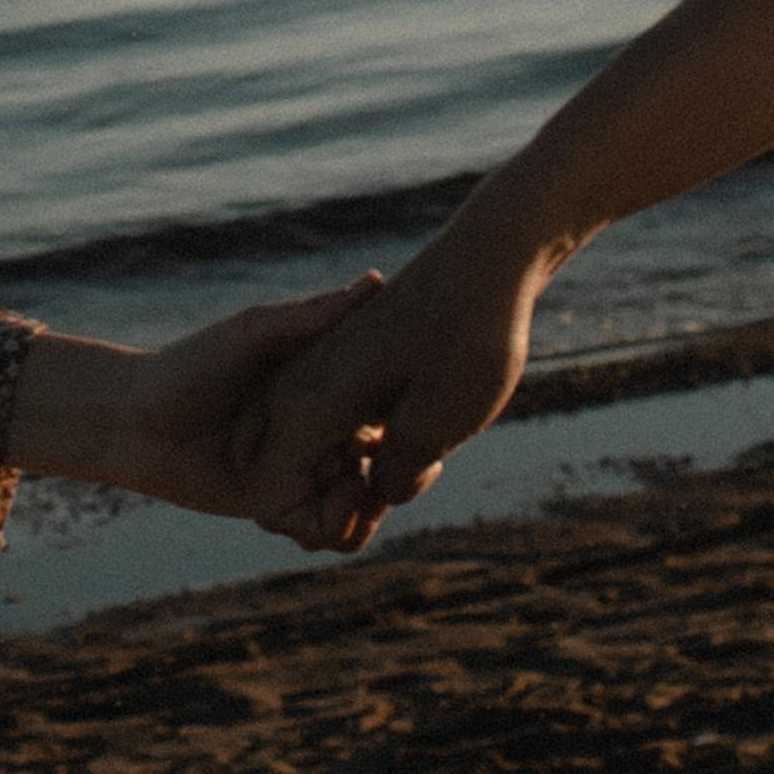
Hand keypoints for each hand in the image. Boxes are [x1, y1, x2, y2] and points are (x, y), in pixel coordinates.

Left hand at [116, 275, 384, 517]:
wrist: (135, 421)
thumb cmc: (192, 365)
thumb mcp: (255, 334)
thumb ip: (314, 317)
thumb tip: (377, 282)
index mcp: (327, 386)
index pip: (388, 407)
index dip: (404, 419)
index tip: (394, 418)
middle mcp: (322, 432)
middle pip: (385, 461)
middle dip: (390, 467)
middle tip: (367, 456)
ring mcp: (304, 474)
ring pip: (364, 503)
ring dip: (368, 502)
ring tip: (352, 483)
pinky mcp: (281, 510)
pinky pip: (326, 531)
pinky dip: (339, 525)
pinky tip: (330, 500)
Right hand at [239, 212, 545, 553]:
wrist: (492, 256)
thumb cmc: (472, 336)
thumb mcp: (441, 421)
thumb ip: (396, 474)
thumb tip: (377, 491)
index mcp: (306, 405)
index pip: (281, 501)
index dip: (334, 518)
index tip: (384, 495)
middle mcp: (297, 388)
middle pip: (295, 483)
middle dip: (347, 502)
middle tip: (418, 471)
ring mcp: (315, 373)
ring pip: (318, 455)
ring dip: (365, 470)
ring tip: (426, 451)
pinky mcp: (340, 363)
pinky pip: (339, 427)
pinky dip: (372, 442)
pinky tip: (421, 423)